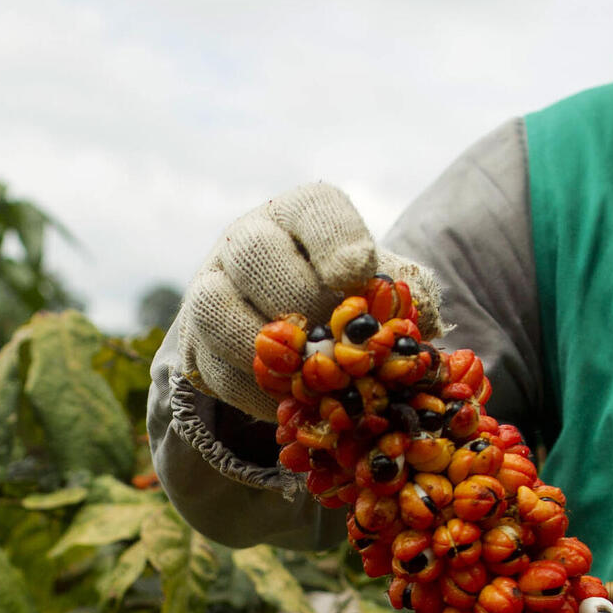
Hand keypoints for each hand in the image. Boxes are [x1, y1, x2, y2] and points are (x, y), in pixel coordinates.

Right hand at [179, 182, 444, 419]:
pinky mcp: (195, 344)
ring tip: (306, 372)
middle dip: (297, 298)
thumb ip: (403, 298)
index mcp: (300, 215)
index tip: (359, 274)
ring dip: (265, 348)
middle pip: (254, 253)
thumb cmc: (348, 303)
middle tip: (331, 332)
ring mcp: (210, 289)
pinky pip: (215, 368)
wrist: (288, 329)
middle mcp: (247, 241)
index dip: (336, 241)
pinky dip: (255, 392)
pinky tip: (291, 402)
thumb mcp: (382, 289)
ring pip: (214, 309)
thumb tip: (418, 325)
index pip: (313, 210)